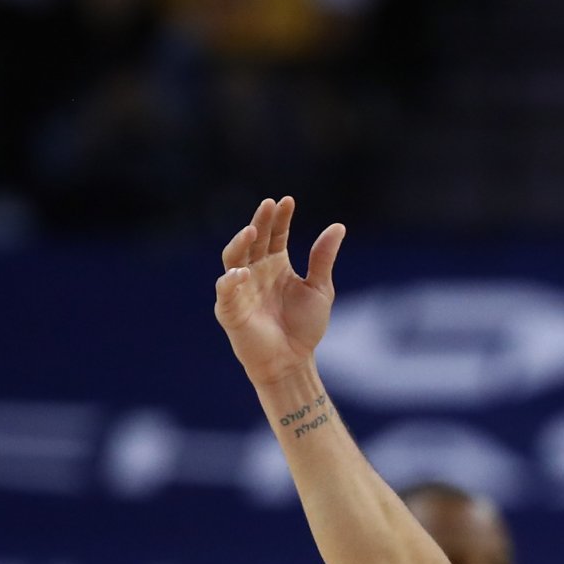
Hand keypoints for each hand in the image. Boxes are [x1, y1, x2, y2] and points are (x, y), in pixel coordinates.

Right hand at [214, 196, 346, 388]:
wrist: (293, 363)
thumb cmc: (304, 328)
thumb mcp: (319, 289)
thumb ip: (323, 258)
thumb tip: (338, 226)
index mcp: (276, 265)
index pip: (276, 234)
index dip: (280, 218)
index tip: (287, 201)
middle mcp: (256, 272)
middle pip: (254, 240)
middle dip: (260, 221)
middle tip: (269, 205)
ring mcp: (241, 289)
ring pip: (233, 258)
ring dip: (241, 243)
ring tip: (253, 230)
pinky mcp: (230, 310)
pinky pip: (225, 291)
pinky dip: (231, 280)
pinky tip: (243, 272)